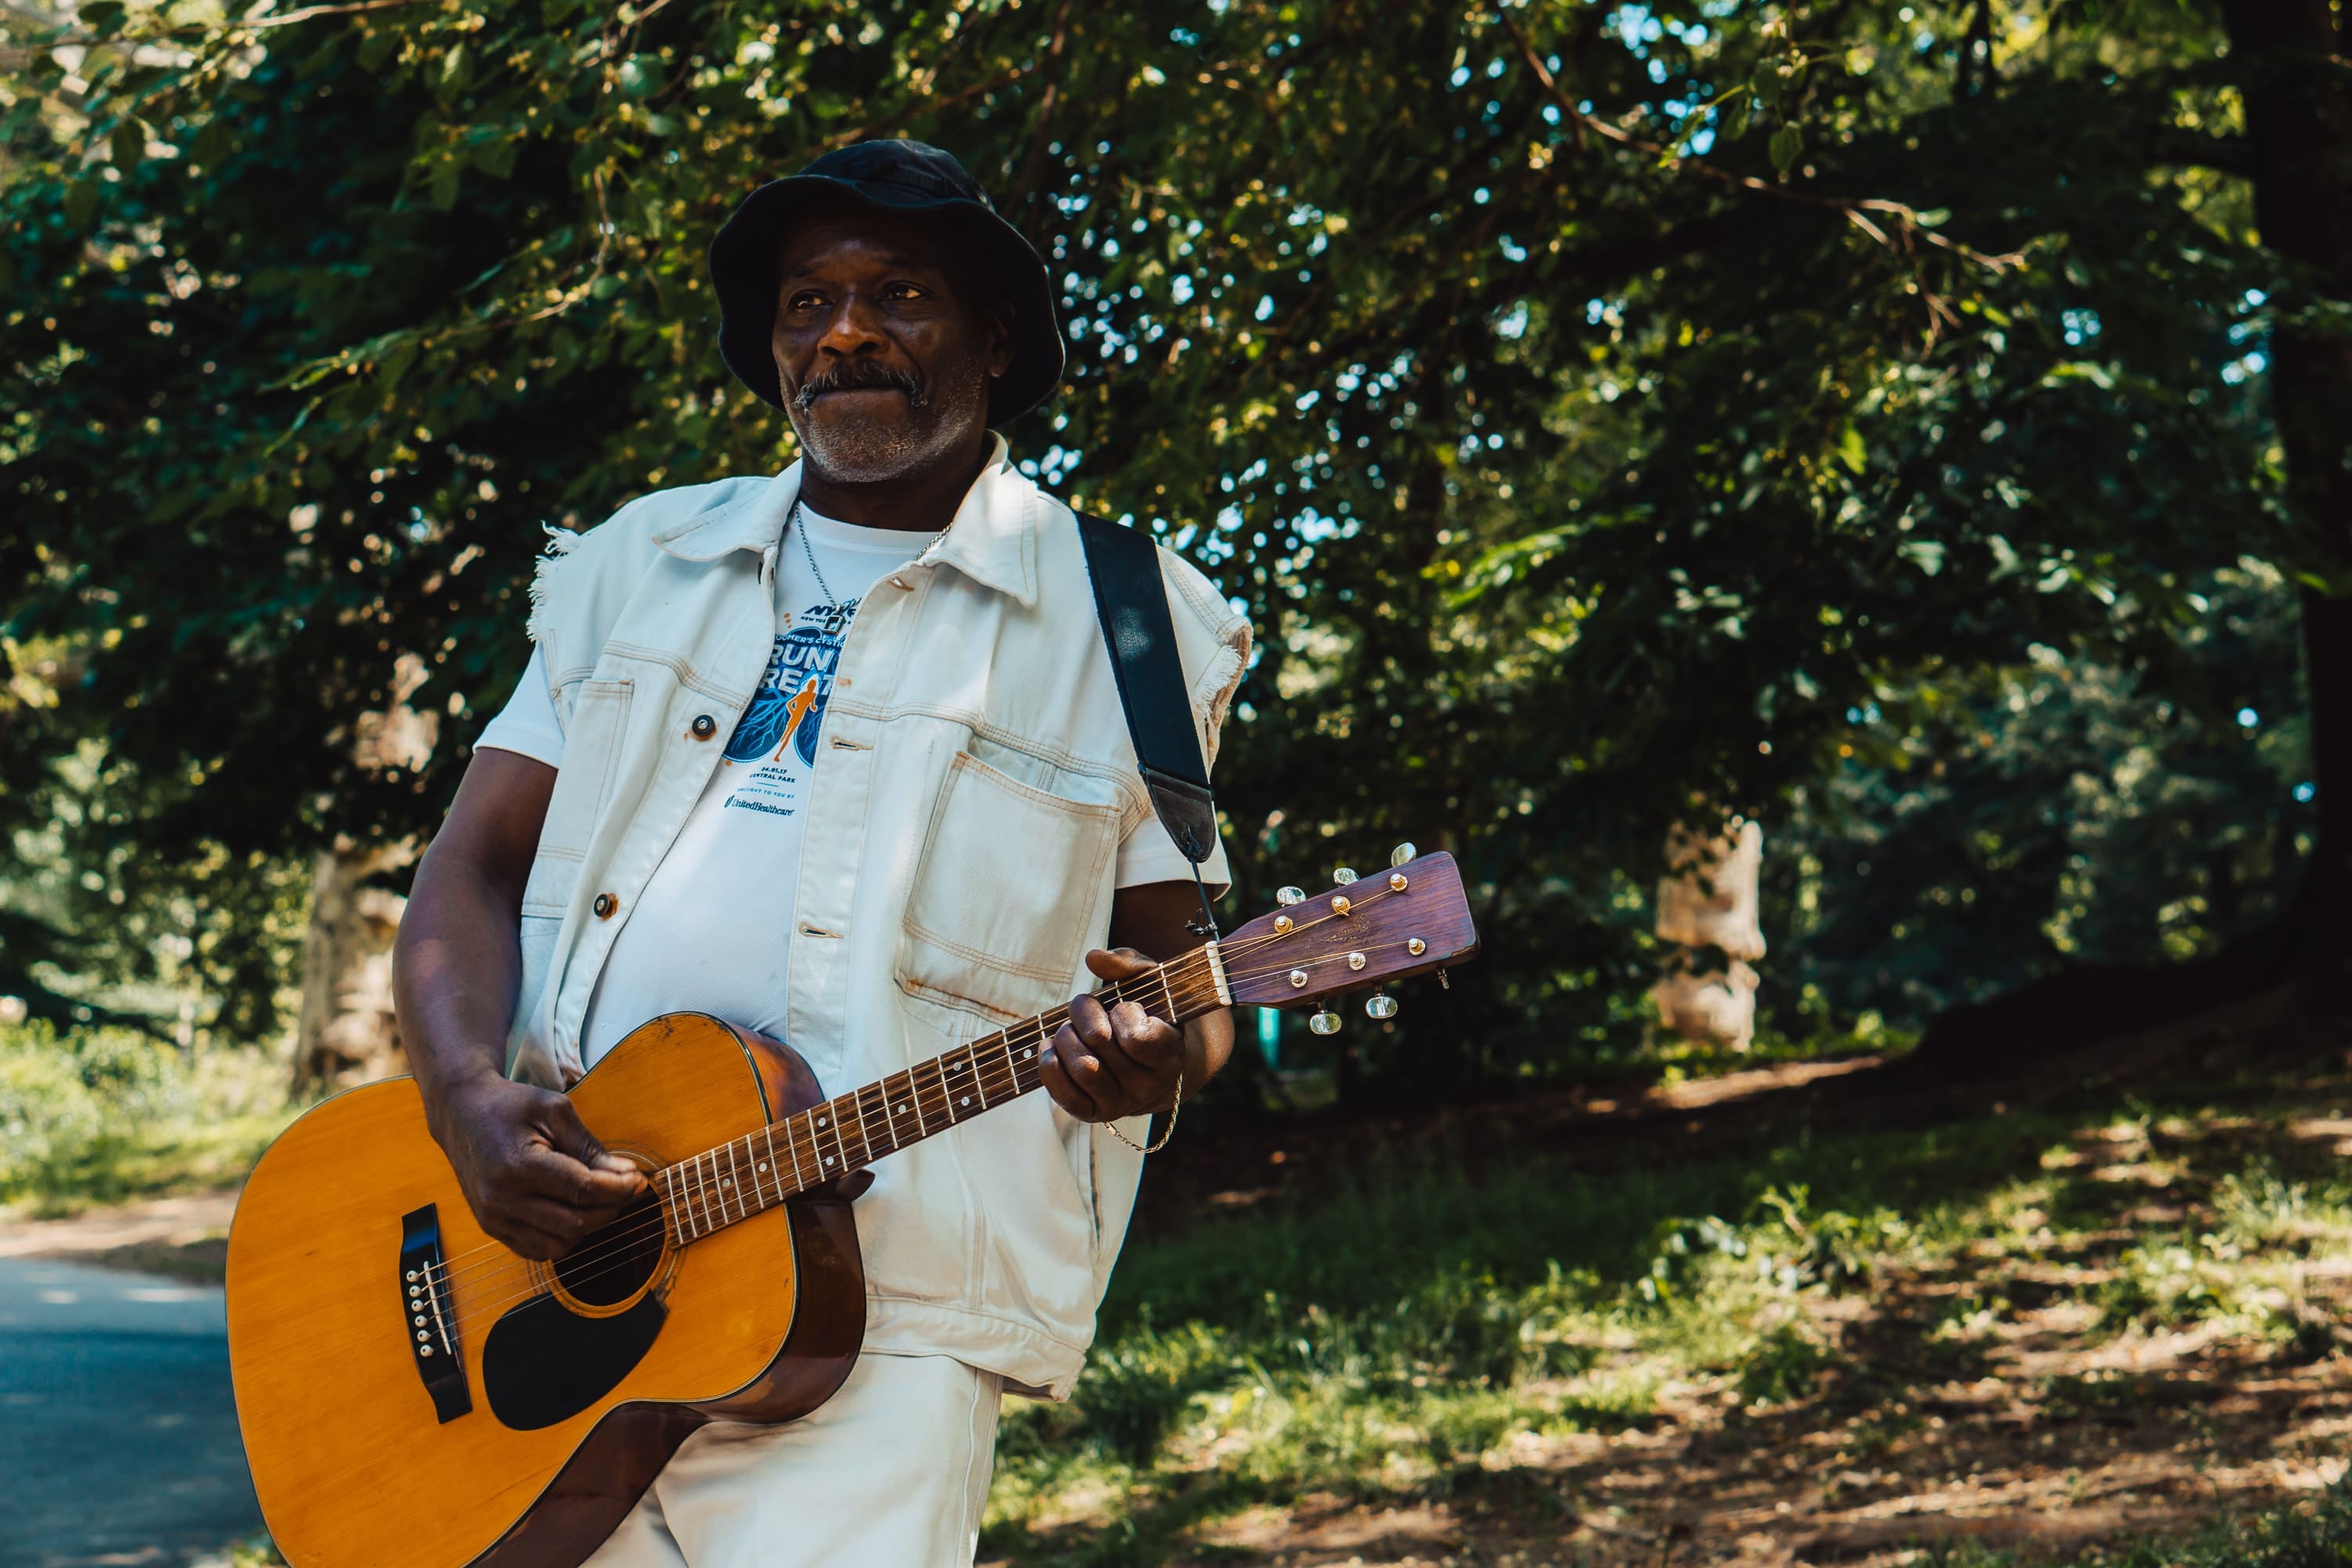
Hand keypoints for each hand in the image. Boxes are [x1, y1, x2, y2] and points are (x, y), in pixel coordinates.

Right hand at [429, 1074, 647, 1260]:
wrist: (461, 1114)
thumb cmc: (511, 1106)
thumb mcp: (555, 1111)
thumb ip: (590, 1147)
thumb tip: (628, 1176)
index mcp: (518, 1166)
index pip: (583, 1191)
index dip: (619, 1189)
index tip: (639, 1180)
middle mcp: (502, 1199)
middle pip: (576, 1222)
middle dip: (611, 1208)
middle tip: (625, 1188)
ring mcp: (493, 1219)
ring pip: (560, 1243)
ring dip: (589, 1225)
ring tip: (598, 1197)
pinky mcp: (491, 1228)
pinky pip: (538, 1250)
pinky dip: (563, 1237)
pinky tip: (572, 1211)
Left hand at [1040, 948, 1185, 1122]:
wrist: (1151, 1064)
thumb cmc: (1149, 1014)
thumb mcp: (1149, 982)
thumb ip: (1126, 965)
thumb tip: (1093, 958)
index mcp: (1170, 1055)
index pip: (1135, 1037)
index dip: (1122, 1013)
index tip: (1125, 1007)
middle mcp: (1148, 1087)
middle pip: (1099, 1043)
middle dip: (1084, 1015)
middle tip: (1086, 1008)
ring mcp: (1122, 1104)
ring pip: (1081, 1067)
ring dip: (1065, 1037)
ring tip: (1069, 1028)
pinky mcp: (1095, 1114)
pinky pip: (1065, 1095)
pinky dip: (1049, 1066)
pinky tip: (1049, 1047)